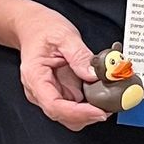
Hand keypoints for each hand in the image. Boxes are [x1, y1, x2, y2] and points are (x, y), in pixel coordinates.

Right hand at [15, 3, 107, 129]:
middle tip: (111, 105)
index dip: (78, 113)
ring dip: (90, 111)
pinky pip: (76, 106)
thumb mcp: (63, 35)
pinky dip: (90, 104)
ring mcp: (51, 94)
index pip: (54, 106)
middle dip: (88, 115)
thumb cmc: (42, 30)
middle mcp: (40, 91)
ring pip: (71, 116)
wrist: (33, 27)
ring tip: (109, 98)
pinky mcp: (61, 93)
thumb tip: (94, 74)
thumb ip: (79, 55)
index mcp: (35, 77)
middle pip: (63, 116)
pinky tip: (101, 94)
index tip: (99, 111)